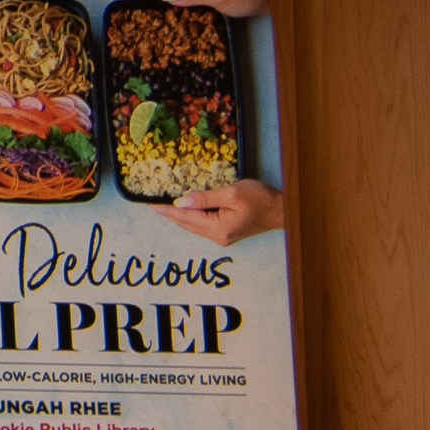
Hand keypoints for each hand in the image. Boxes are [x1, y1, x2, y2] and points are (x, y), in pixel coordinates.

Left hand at [145, 179, 284, 244]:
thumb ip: (204, 198)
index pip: (184, 218)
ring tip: (160, 204)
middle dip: (167, 213)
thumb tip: (180, 202)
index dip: (165, 210)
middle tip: (148, 201)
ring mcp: (222, 236)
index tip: (147, 203)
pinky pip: (201, 224)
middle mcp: (218, 236)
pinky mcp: (226, 231)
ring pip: (192, 225)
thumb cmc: (260, 200)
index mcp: (218, 228)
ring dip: (177, 215)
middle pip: (186, 224)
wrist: (281, 210)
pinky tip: (182, 208)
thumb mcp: (231, 194)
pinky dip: (189, 216)